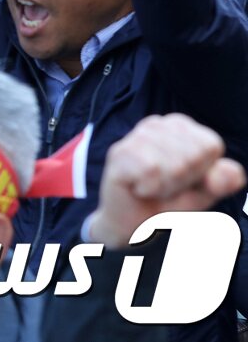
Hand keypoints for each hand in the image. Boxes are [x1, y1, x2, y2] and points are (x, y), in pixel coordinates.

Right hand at [87, 114, 244, 247]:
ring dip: (167, 187)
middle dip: (184, 180)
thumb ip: (223, 181)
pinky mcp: (118, 153)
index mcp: (180, 126)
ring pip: (174, 164)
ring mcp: (134, 137)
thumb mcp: (204, 192)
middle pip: (194, 154)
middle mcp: (156, 125)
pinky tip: (138, 189)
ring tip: (152, 188)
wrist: (134, 225)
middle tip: (165, 187)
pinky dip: (150, 188)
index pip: (210, 145)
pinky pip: (151, 170)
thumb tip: (231, 173)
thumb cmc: (168, 203)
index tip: (185, 180)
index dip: (203, 171)